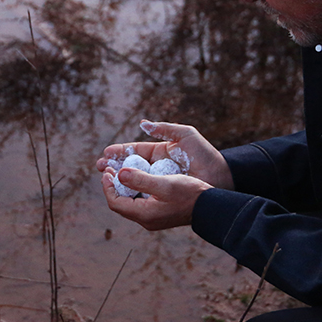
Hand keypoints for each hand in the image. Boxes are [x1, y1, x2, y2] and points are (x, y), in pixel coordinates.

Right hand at [95, 120, 232, 190]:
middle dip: (113, 167)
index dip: (120, 152)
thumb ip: (165, 128)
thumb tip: (143, 124)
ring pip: (133, 182)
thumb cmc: (205, 156)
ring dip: (118, 181)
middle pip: (130, 167)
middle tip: (100, 167)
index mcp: (161, 153)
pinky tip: (121, 192)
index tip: (106, 153)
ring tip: (106, 178)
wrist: (221, 178)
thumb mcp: (186, 136)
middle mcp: (158, 169)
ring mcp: (160, 183)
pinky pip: (143, 195)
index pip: (135, 152)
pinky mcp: (163, 197)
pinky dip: (130, 193)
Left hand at [102, 167, 211, 230]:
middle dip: (113, 185)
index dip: (108, 186)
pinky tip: (137, 176)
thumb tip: (119, 174)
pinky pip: (139, 202)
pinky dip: (134, 189)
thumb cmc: (189, 193)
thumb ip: (141, 179)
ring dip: (123, 186)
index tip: (107, 170)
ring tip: (120, 170)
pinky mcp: (159, 214)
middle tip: (110, 168)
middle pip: (120, 203)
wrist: (210, 206)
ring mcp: (152, 218)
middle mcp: (146, 219)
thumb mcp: (165, 183)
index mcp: (145, 214)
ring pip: (129, 202)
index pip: (115, 202)